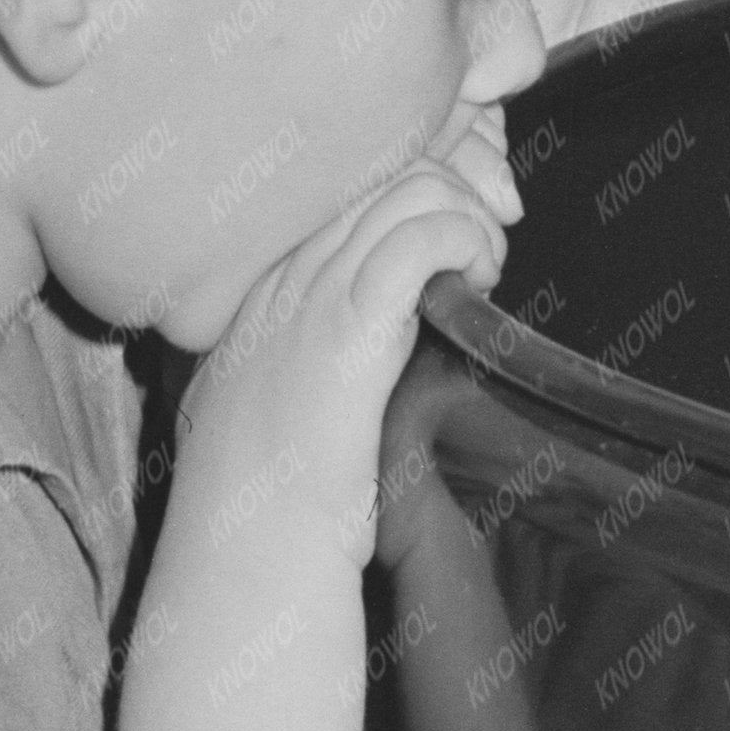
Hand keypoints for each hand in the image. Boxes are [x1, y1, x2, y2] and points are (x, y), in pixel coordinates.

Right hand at [174, 127, 521, 562]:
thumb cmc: (263, 512)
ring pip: (402, 189)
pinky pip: (417, 236)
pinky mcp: (349, 327)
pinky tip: (478, 272)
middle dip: (441, 186)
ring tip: (483, 262)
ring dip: (463, 211)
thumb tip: (337, 357)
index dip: (399, 193)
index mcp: (253, 302)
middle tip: (477, 244)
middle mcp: (276, 285)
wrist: (246, 556)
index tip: (444, 230)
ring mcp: (308, 301)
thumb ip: (281, 374)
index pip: (334, 197)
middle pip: (372, 174)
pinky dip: (463, 235)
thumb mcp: (250, 424)